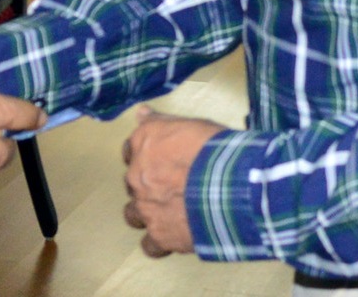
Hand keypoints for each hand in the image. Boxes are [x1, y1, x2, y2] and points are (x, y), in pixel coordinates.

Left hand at [122, 107, 220, 256]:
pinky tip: (173, 237)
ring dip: (146, 213)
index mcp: (142, 144)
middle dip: (147, 184)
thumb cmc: (213, 149)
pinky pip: (150, 245)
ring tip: (168, 213)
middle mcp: (136, 175)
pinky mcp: (159, 235)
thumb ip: (161, 121)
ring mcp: (145, 207)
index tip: (159, 160)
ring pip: (133, 214)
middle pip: (132, 182)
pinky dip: (159, 242)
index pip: (130, 149)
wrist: (227, 185)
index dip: (145, 156)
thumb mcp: (189, 124)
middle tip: (172, 187)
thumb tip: (141, 112)